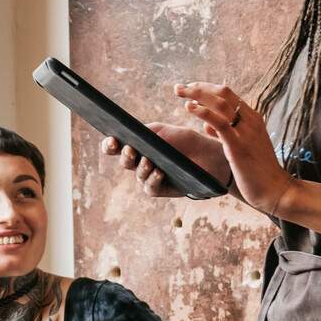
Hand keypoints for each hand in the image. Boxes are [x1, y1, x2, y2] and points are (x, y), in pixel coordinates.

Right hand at [100, 122, 231, 197]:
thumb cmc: (186, 142)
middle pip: (124, 161)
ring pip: (137, 175)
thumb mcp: (166, 131)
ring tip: (148, 161)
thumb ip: (148, 131)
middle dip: (125, 155)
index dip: (110, 145)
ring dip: (141, 167)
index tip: (112, 140)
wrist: (210, 156)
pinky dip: (153, 179)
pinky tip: (159, 172)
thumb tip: (133, 135)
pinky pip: (150, 187)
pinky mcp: (161, 189)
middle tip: (130, 149)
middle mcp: (140, 163)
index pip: (117, 147)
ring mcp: (150, 177)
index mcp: (138, 146)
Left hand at [174, 82, 295, 214]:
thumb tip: (208, 125)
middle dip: (199, 87)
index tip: (190, 88)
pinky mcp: (238, 146)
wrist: (275, 189)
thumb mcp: (243, 147)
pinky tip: (190, 108)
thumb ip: (227, 134)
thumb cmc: (258, 171)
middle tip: (179, 88)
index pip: (228, 95)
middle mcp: (250, 121)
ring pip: (220, 103)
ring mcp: (246, 132)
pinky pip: (220, 123)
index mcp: (253, 118)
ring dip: (197, 94)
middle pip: (223, 93)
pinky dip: (203, 112)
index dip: (207, 88)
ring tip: (180, 92)